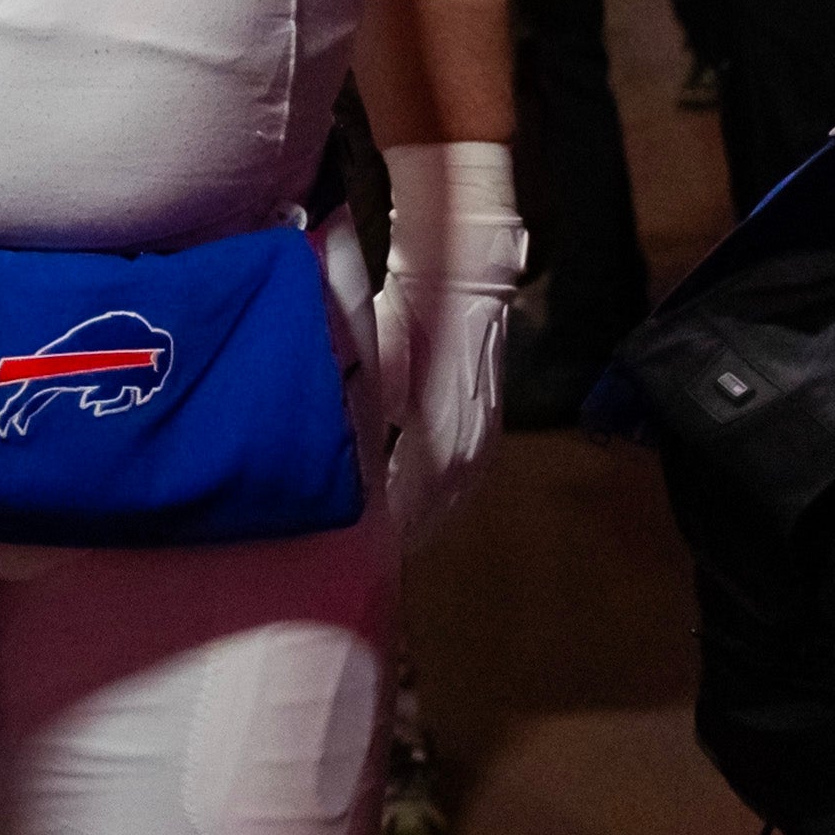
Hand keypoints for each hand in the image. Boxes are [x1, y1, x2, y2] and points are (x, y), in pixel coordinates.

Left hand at [373, 142, 522, 547]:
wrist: (468, 280)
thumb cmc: (415, 316)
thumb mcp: (379, 364)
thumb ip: (366, 412)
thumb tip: (347, 458)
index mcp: (442, 442)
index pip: (408, 506)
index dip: (382, 528)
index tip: (352, 548)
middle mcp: (470, 454)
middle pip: (432, 514)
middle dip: (400, 533)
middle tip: (360, 555)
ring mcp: (484, 444)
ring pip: (450, 502)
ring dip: (422, 521)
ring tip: (385, 540)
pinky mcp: (488, 431)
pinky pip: (462, 484)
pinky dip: (439, 502)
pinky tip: (417, 509)